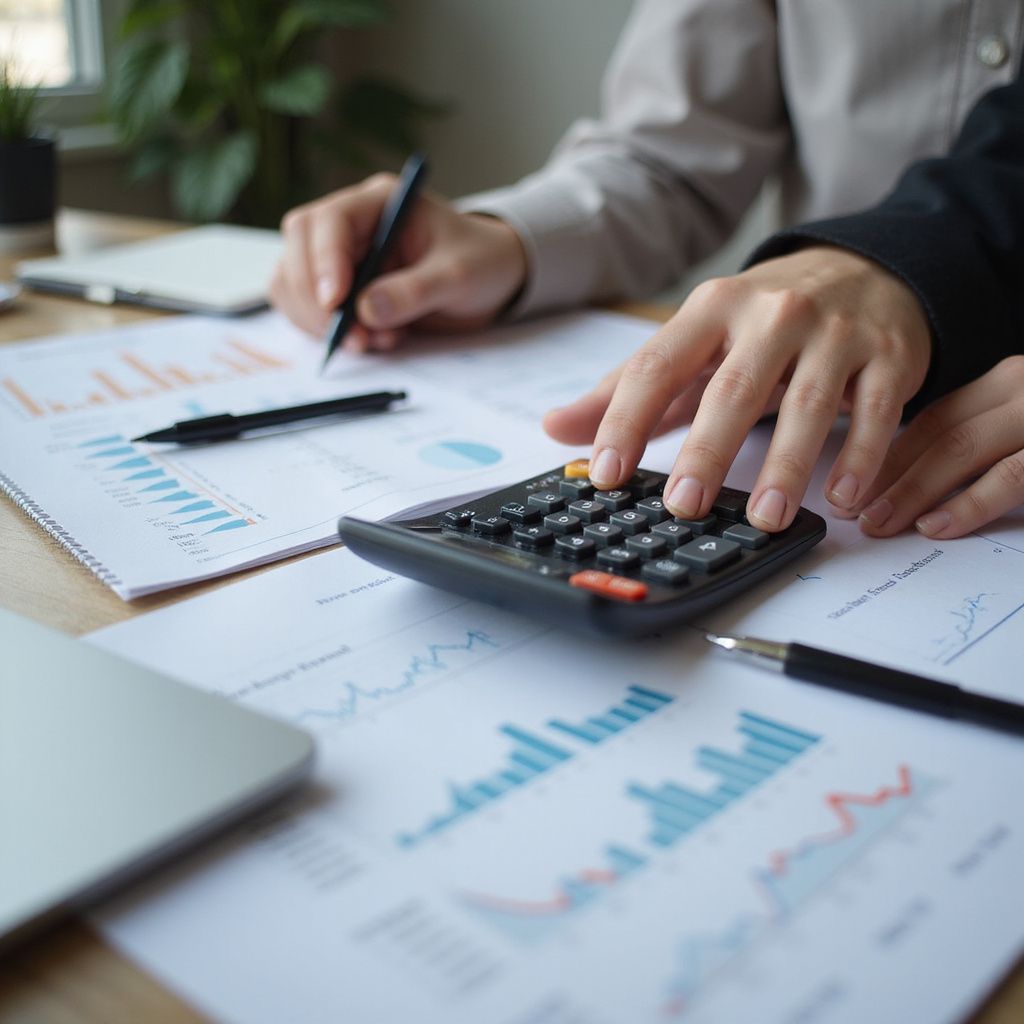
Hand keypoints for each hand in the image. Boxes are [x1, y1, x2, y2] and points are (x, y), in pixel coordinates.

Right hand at [269, 173, 527, 350]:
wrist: (492, 279)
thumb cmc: (481, 262)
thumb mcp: (459, 276)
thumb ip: (415, 291)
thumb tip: (366, 310)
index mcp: (379, 202)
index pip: (329, 221)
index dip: (324, 262)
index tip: (336, 303)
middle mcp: (352, 223)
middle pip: (298, 248)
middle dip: (316, 299)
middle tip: (352, 338)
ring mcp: (339, 254)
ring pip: (293, 281)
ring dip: (319, 321)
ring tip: (372, 341)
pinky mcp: (338, 287)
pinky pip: (306, 308)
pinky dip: (326, 331)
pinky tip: (371, 340)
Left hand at [543, 247, 932, 530]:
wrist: (864, 271)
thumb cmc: (761, 322)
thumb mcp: (692, 342)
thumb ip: (627, 388)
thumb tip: (556, 429)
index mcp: (711, 309)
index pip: (657, 366)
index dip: (628, 421)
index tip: (605, 473)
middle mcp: (772, 314)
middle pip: (732, 388)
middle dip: (706, 451)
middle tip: (683, 507)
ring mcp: (834, 333)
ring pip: (810, 402)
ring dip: (785, 464)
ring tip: (763, 518)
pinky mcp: (888, 355)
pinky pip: (875, 410)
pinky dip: (860, 454)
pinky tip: (841, 497)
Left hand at [854, 356, 1023, 538]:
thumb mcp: (1021, 423)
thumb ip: (978, 442)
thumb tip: (910, 485)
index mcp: (1001, 386)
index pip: (929, 421)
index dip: (884, 456)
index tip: (847, 487)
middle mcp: (1016, 392)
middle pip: (934, 434)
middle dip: (884, 476)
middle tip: (847, 511)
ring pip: (959, 451)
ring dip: (910, 492)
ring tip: (875, 523)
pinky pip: (1009, 477)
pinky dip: (967, 504)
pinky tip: (932, 526)